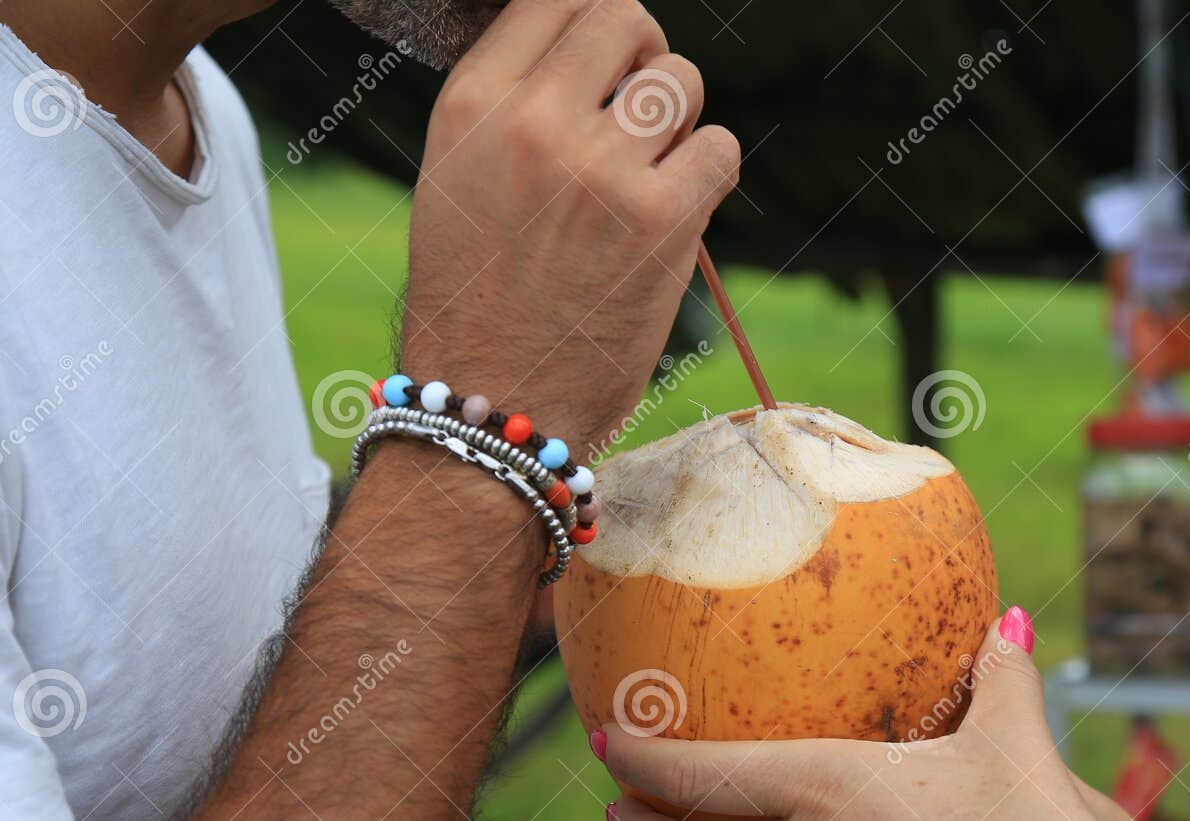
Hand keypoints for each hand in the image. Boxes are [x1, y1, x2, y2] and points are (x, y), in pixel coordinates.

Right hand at [401, 0, 739, 457]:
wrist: (495, 403)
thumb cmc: (477, 300)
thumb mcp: (458, 177)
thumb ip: (516, 105)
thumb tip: (595, 52)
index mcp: (473, 103)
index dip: (594, 22)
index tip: (605, 61)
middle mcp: (536, 122)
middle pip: (625, 18)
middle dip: (643, 56)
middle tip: (637, 113)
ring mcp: (603, 169)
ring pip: (682, 81)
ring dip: (680, 121)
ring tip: (651, 173)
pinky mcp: (662, 220)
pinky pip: (721, 148)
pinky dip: (711, 173)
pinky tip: (678, 209)